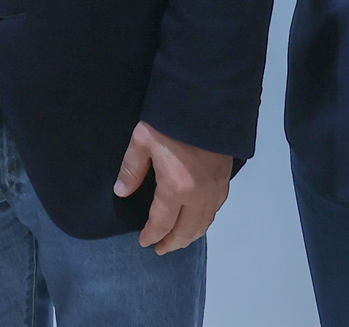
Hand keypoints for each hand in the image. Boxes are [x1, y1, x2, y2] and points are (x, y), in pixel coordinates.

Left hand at [113, 121, 232, 253]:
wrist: (205, 99)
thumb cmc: (170, 119)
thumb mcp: (143, 140)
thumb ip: (132, 168)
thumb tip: (122, 191)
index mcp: (176, 187)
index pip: (163, 223)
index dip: (152, 236)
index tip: (145, 242)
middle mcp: (199, 193)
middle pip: (187, 230)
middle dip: (172, 242)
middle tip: (161, 248)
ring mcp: (216, 187)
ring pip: (205, 222)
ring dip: (191, 235)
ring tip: (178, 239)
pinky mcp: (226, 176)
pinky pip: (217, 208)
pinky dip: (206, 220)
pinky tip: (198, 218)